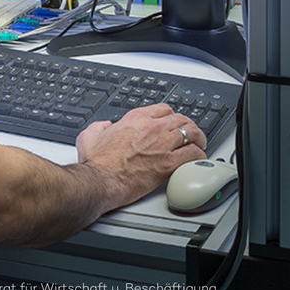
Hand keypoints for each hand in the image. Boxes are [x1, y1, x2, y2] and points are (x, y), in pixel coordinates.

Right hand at [75, 104, 206, 207]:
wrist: (100, 180)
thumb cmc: (97, 163)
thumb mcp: (90, 135)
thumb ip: (100, 126)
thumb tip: (105, 126)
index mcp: (136, 119)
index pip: (164, 109)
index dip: (171, 115)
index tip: (173, 122)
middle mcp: (152, 128)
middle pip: (181, 118)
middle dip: (188, 125)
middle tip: (191, 132)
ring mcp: (162, 144)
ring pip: (191, 133)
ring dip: (198, 138)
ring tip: (200, 143)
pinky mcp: (168, 163)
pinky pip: (192, 154)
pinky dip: (199, 155)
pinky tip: (198, 158)